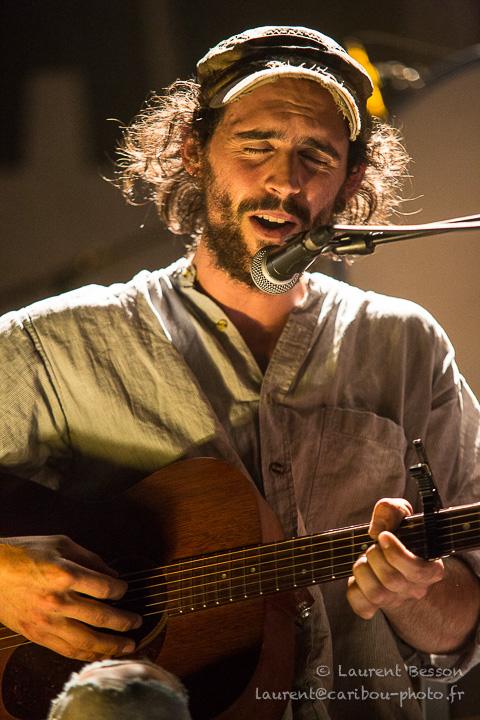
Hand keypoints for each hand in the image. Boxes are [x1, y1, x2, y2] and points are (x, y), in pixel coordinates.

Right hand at [0, 535, 141, 660]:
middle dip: (124, 622)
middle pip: (101, 617)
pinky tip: (100, 653)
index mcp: (65, 574)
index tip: (124, 589)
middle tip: (137, 621)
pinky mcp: (37, 635)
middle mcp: (58, 600)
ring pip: (86, 640)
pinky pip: (66, 650)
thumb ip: (89, 558)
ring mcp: (46, 621)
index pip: (105, 588)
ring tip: (128, 645)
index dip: (120, 590)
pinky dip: (87, 654)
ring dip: (111, 645)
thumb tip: (111, 573)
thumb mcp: (60, 543)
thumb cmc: (24, 553)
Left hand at [346, 499, 443, 618]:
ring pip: (377, 594)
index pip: (417, 571)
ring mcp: (396, 601)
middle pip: (392, 580)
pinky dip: (353, 589)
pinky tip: (358, 577)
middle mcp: (416, 590)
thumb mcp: (401, 514)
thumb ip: (391, 511)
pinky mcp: (375, 607)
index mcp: (430, 569)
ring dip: (362, 570)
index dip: (396, 553)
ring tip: (365, 559)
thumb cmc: (399, 534)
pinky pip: (362, 607)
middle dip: (375, 556)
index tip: (384, 536)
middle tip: (373, 546)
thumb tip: (376, 529)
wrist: (391, 554)